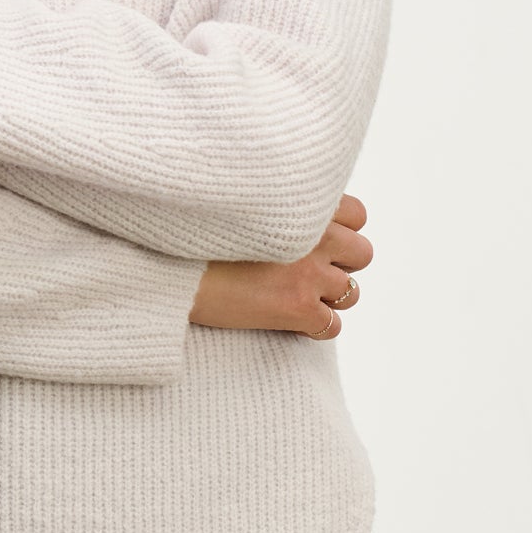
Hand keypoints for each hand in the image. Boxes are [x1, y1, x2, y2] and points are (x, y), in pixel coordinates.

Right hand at [188, 192, 371, 338]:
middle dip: (340, 264)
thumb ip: (282, 205)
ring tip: (294, 295)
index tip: (315, 239)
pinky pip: (332, 327)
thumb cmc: (195, 233)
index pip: (358, 215)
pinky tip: (288, 321)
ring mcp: (310, 274)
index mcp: (303, 205)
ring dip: (328, 296)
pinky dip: (315, 328)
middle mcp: (316, 236)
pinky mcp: (299, 309)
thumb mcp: (245, 204)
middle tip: (306, 270)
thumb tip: (301, 214)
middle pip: (362, 254)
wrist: (169, 266)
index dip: (341, 229)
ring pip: (351, 293)